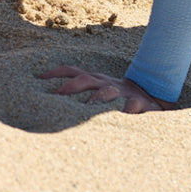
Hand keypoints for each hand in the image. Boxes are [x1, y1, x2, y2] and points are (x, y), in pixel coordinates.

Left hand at [40, 66, 173, 113]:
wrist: (152, 95)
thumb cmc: (116, 97)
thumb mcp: (97, 90)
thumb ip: (78, 92)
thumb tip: (48, 96)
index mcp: (94, 80)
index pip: (72, 71)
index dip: (55, 73)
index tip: (38, 79)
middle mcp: (105, 83)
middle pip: (85, 79)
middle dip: (70, 86)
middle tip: (57, 96)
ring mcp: (122, 93)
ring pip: (107, 92)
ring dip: (95, 99)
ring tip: (86, 108)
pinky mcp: (140, 104)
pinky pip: (131, 107)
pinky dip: (124, 112)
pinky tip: (117, 120)